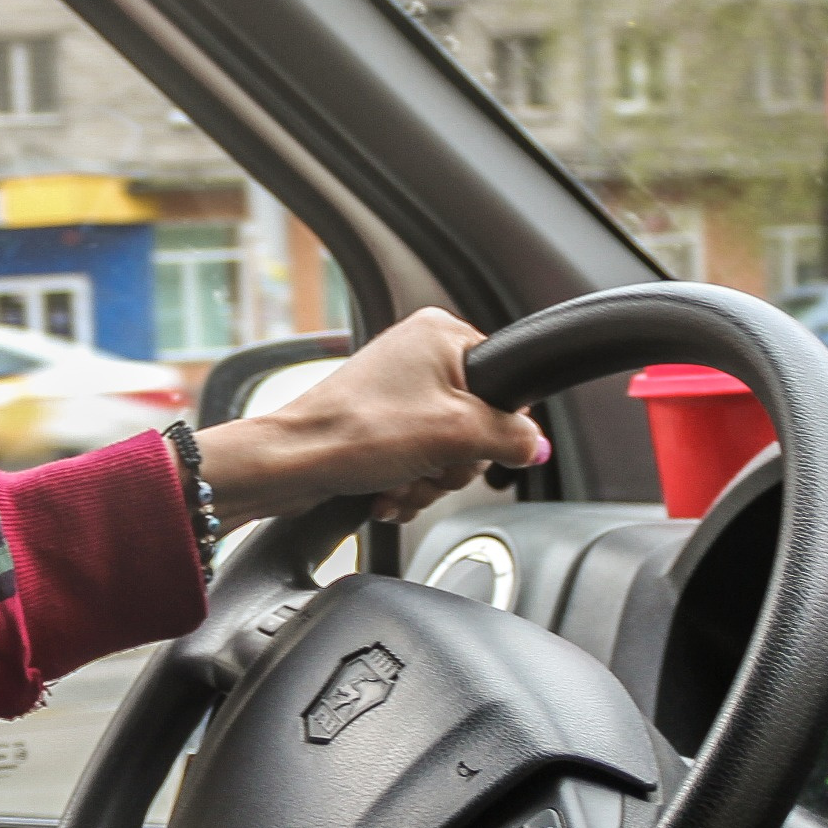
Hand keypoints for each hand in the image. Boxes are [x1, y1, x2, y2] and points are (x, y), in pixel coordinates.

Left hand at [191, 308, 546, 527]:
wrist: (291, 463)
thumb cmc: (357, 431)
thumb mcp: (455, 433)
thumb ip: (510, 438)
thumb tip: (537, 446)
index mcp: (441, 334)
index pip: (505, 384)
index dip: (494, 427)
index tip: (471, 445)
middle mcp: (419, 356)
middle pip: (477, 425)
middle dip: (452, 463)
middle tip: (427, 464)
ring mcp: (397, 392)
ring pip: (446, 451)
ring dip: (427, 481)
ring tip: (399, 481)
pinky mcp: (378, 425)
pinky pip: (416, 462)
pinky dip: (406, 485)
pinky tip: (386, 493)